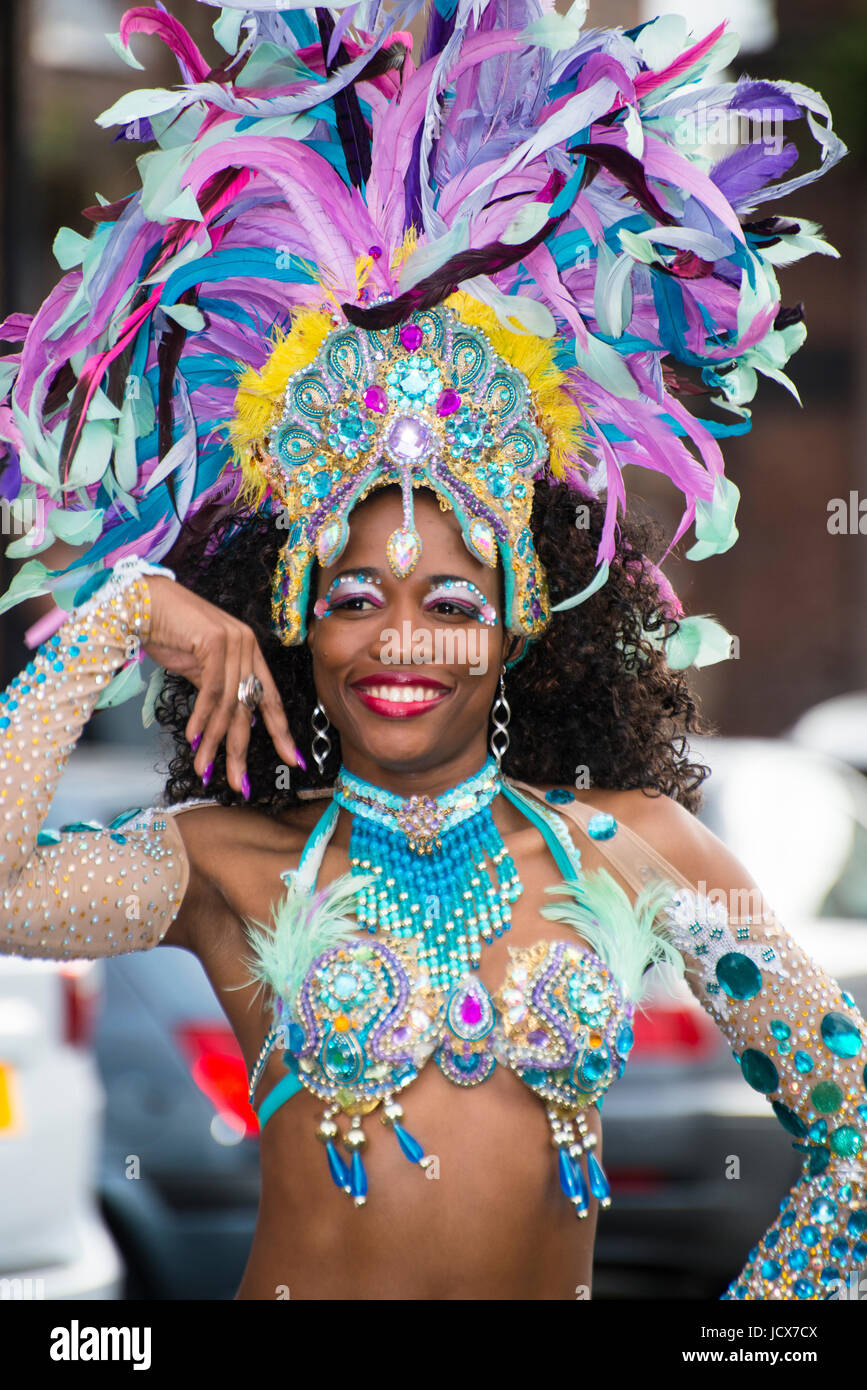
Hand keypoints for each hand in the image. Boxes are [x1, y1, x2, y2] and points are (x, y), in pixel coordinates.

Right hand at [142, 575, 301, 793]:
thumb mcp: (199, 668)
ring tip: (204, 769)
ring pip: (229, 705)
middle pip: (249, 709)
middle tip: (238, 783)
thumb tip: (220, 724)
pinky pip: (212, 691)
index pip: (270, 699)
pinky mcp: (216, 642)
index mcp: (250, 653)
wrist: (142, 601)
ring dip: (214, 742)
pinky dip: (202, 718)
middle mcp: (248, 647)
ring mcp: (235, 642)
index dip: (281, 731)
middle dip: (241, 750)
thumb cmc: (168, 633)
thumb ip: (216, 691)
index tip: (293, 760)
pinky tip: (195, 739)